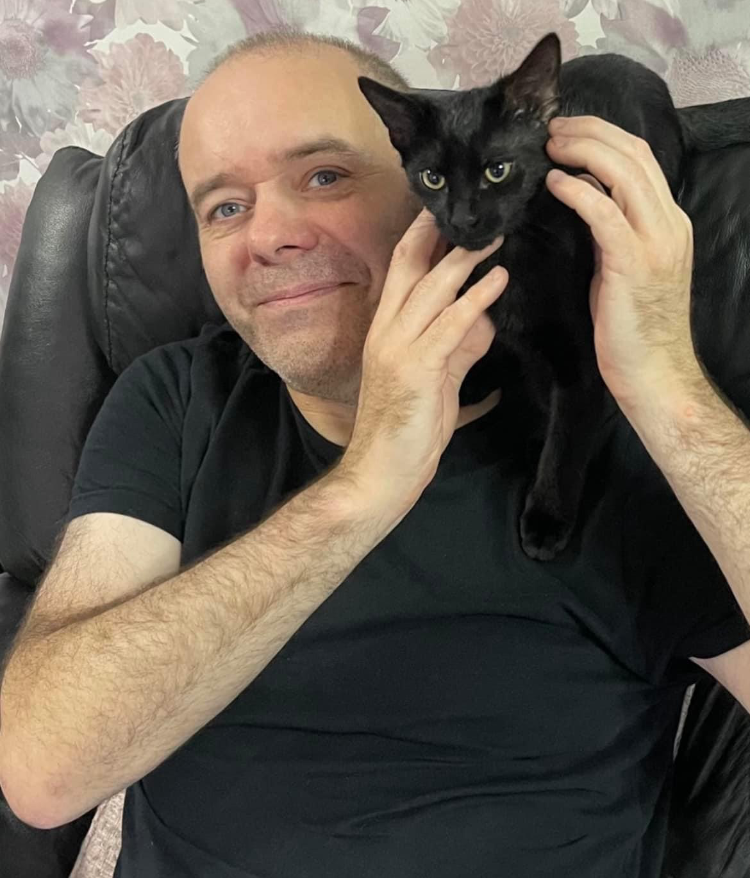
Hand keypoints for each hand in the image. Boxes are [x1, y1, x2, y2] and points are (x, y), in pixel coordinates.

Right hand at [338, 208, 505, 512]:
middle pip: (409, 263)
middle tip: (473, 199)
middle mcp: (387, 330)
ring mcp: (397, 348)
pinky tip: (498, 279)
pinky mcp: (416, 369)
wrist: (382, 474)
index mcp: (388, 329)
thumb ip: (458, 346)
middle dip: (438, 229)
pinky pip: (449, 325)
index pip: (404, 269)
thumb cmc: (408, 429)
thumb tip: (485, 320)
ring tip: (497, 232)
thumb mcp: (439, 380)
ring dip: (464, 257)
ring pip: (430, 288)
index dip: (424, 235)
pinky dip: (475, 299)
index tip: (451, 208)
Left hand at [544, 115, 703, 410]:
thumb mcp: (622, 267)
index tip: (567, 131)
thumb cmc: (632, 327)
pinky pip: (604, 213)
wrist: (654, 371)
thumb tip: (583, 197)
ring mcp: (655, 241)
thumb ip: (609, 231)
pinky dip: (577, 191)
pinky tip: (553, 183)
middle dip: (589, 132)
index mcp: (668, 221)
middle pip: (632, 154)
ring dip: (581, 151)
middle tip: (551, 128)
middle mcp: (668, 223)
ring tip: (549, 146)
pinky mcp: (633, 262)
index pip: (640, 159)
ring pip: (623, 172)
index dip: (602, 136)